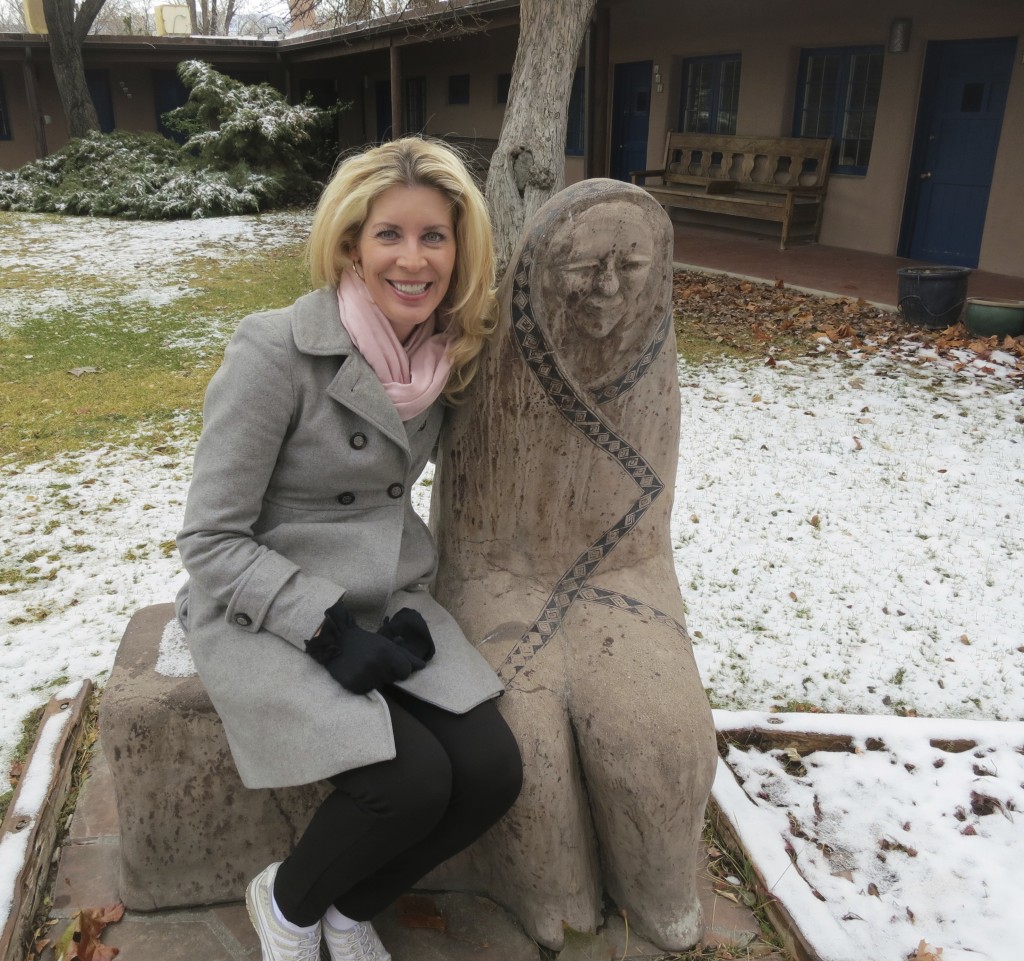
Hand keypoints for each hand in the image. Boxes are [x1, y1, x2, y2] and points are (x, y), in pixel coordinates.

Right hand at [307, 599, 424, 694]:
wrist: (336, 641)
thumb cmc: (365, 643)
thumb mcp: (386, 644)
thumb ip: (406, 655)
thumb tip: (423, 666)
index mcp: (386, 652)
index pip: (405, 672)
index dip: (400, 669)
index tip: (390, 664)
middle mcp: (375, 663)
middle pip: (392, 679)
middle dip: (386, 673)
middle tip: (373, 662)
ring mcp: (363, 675)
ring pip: (380, 686)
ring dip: (374, 679)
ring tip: (364, 667)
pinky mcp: (352, 684)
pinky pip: (366, 691)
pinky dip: (363, 684)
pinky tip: (356, 673)